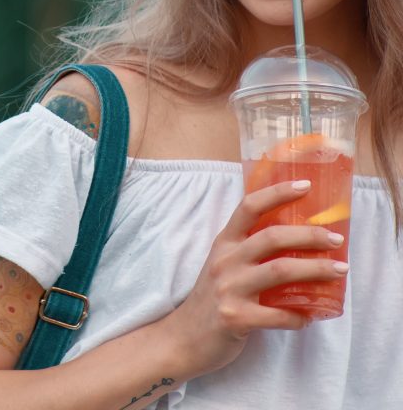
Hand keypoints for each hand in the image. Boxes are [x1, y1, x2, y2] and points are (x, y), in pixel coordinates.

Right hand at [162, 179, 347, 375]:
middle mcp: (226, 260)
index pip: (249, 207)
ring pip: (280, 271)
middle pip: (272, 237)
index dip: (277, 193)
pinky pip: (277, 315)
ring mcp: (229, 288)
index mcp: (224, 242)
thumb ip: (249, 251)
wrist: (184, 337)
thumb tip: (296, 242)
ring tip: (339, 270)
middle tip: (336, 239)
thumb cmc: (212, 297)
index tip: (305, 186)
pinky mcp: (235, 318)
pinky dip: (298, 316)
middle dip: (309, 235)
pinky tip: (309, 317)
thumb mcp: (224, 265)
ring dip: (315, 270)